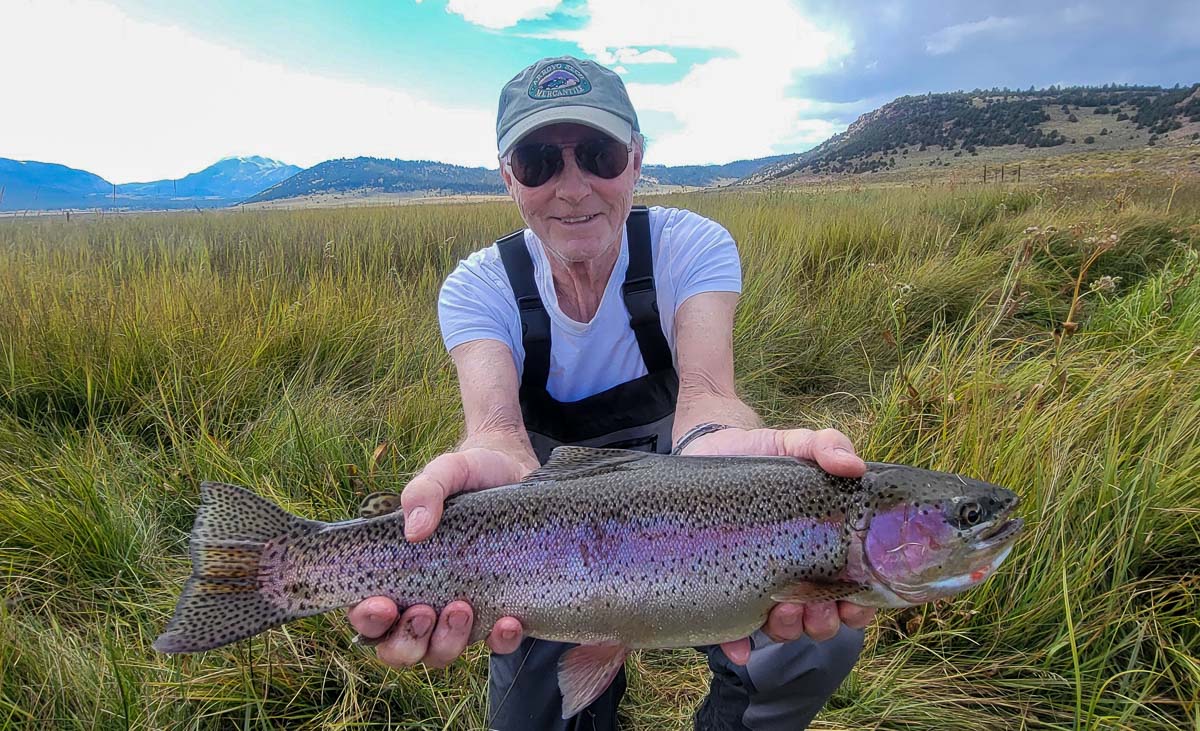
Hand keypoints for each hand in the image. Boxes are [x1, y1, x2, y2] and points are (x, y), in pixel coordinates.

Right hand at [348, 448, 529, 667]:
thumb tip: (414, 531)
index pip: (368, 615)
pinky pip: (496, 645)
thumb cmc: (470, 474)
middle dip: (407, 641)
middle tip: (425, 611)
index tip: (382, 604)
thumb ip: (424, 491)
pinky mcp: (500, 611)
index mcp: (397, 573)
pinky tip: (507, 620)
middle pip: (398, 649)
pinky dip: (500, 641)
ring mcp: (462, 611)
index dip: (368, 621)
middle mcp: (424, 599)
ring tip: (463, 608)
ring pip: (441, 654)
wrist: (519, 471)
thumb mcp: (445, 472)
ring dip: (448, 642)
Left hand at [680, 426, 877, 664]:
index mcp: (823, 549)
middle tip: (813, 604)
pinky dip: (738, 644)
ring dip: (789, 629)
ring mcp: (760, 582)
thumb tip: (853, 466)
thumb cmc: (762, 453)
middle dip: (823, 621)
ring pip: (784, 628)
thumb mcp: (797, 445)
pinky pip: (731, 629)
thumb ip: (828, 446)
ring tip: (782, 607)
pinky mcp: (723, 585)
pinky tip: (740, 649)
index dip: (861, 604)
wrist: (709, 448)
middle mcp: (796, 573)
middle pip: (822, 618)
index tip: (854, 599)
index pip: (855, 590)